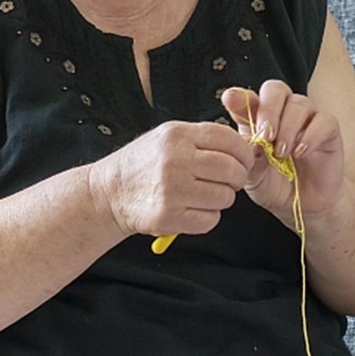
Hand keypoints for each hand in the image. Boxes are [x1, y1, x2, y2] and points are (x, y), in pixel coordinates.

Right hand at [90, 120, 255, 238]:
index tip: (244, 160)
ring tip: (203, 195)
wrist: (109, 192)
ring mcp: (172, 190)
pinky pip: (210, 220)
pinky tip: (191, 209)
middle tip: (228, 181)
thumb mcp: (167, 137)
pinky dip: (207, 218)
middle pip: (232, 170)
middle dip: (237, 178)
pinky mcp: (169, 216)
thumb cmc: (143, 164)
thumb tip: (242, 147)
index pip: (228, 139)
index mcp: (177, 136)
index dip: (244, 152)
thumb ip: (201, 139)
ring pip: (225, 197)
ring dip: (220, 199)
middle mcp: (175, 160)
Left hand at [220, 81, 345, 222]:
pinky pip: (323, 120)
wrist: (302, 206)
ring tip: (282, 153)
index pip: (248, 99)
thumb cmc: (274, 186)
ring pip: (299, 103)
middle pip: (276, 90)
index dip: (240, 97)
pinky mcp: (328, 130)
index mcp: (258, 119)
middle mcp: (282, 113)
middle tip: (266, 136)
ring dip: (288, 127)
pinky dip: (311, 135)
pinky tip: (300, 152)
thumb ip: (249, 156)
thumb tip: (252, 141)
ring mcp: (307, 119)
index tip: (231, 100)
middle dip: (268, 110)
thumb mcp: (253, 176)